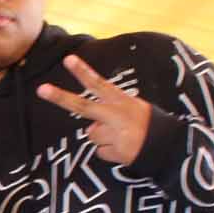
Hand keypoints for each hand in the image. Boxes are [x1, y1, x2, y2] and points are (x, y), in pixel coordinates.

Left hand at [36, 55, 150, 164]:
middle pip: (83, 106)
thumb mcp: (136, 109)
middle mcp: (117, 115)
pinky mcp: (118, 152)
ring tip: (123, 139)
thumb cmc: (151, 126)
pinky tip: (126, 150)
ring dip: (104, 140)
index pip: (99, 84)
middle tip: (41, 89)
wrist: (172, 148)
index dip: (83, 72)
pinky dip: (111, 153)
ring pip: (93, 135)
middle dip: (60, 97)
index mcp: (122, 101)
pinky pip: (102, 152)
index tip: (68, 59)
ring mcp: (116, 134)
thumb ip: (111, 112)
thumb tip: (90, 128)